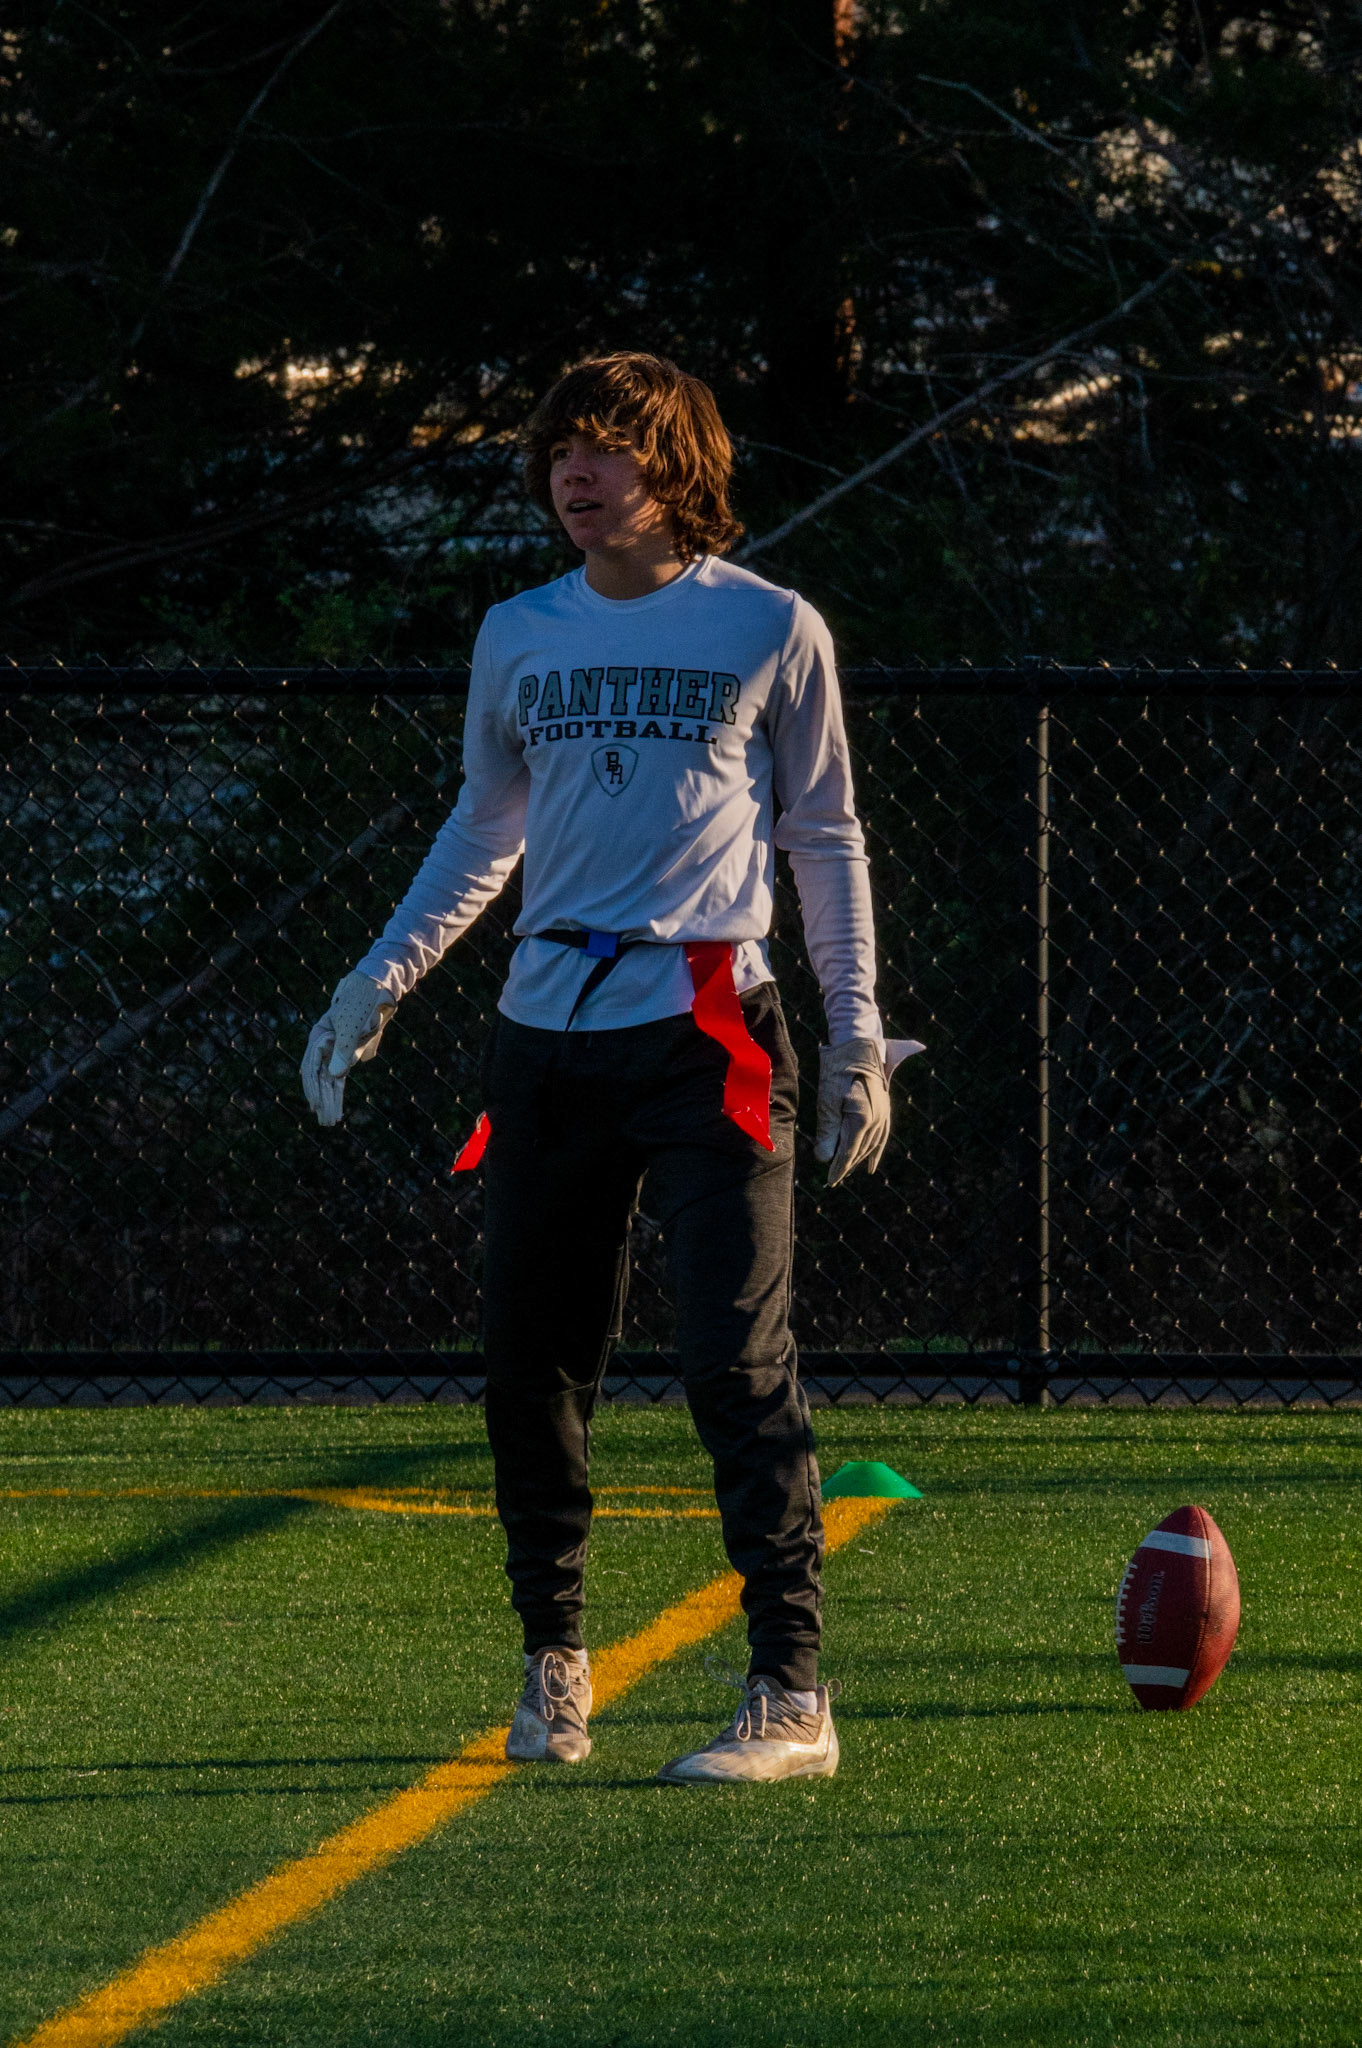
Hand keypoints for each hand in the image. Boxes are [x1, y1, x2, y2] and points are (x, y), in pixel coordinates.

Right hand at [300, 971, 395, 1126]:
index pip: (312, 1069)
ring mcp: (336, 1048)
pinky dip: (338, 1089)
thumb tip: (336, 1076)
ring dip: (330, 1099)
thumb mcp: (353, 1024)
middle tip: (326, 1121)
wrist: (378, 986)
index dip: (315, 1090)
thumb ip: (344, 1049)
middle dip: (322, 1099)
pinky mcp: (349, 1051)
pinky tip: (335, 1105)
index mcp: (319, 1036)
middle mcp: (324, 1045)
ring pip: (329, 1078)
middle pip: (320, 1077)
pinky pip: (340, 1074)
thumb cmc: (362, 1001)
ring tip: (331, 1119)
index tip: (318, 1107)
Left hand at [814, 1036, 923, 1185]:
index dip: (838, 1168)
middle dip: (846, 1166)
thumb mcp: (827, 1099)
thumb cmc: (838, 1069)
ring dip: (859, 1160)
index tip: (829, 1181)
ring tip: (847, 1171)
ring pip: (871, 1146)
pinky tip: (870, 1164)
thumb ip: (827, 1130)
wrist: (859, 1045)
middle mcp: (877, 1120)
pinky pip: (881, 1136)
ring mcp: (884, 1114)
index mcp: (862, 1118)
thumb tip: (824, 1159)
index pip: (849, 1151)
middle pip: (860, 1151)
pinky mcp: (884, 1108)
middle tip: (833, 1179)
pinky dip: (875, 1151)